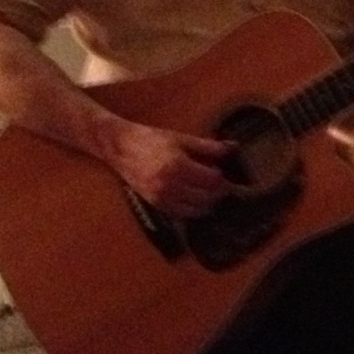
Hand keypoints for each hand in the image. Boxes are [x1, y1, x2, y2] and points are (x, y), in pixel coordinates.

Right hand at [106, 119, 231, 217]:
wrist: (121, 148)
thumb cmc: (151, 139)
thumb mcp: (181, 138)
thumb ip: (208, 146)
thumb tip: (232, 148)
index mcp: (178, 166)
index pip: (212, 181)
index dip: (221, 179)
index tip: (222, 173)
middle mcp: (170, 186)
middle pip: (206, 198)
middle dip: (217, 193)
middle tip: (220, 185)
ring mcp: (162, 198)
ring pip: (196, 210)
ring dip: (207, 204)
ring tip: (208, 193)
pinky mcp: (156, 205)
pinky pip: (181, 215)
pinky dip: (192, 210)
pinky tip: (195, 200)